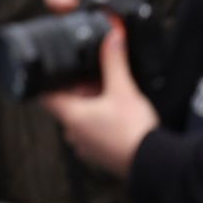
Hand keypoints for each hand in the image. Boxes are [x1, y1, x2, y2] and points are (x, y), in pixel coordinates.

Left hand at [39, 0, 158, 177]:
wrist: (155, 165)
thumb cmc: (135, 132)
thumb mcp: (124, 90)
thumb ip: (114, 62)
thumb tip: (112, 37)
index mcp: (71, 117)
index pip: (47, 96)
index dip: (51, 82)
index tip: (61, 71)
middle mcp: (73, 134)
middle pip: (66, 105)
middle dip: (79, 92)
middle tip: (97, 81)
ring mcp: (85, 147)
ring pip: (80, 120)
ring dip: (91, 107)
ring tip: (111, 98)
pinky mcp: (100, 155)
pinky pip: (92, 133)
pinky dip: (100, 123)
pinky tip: (118, 118)